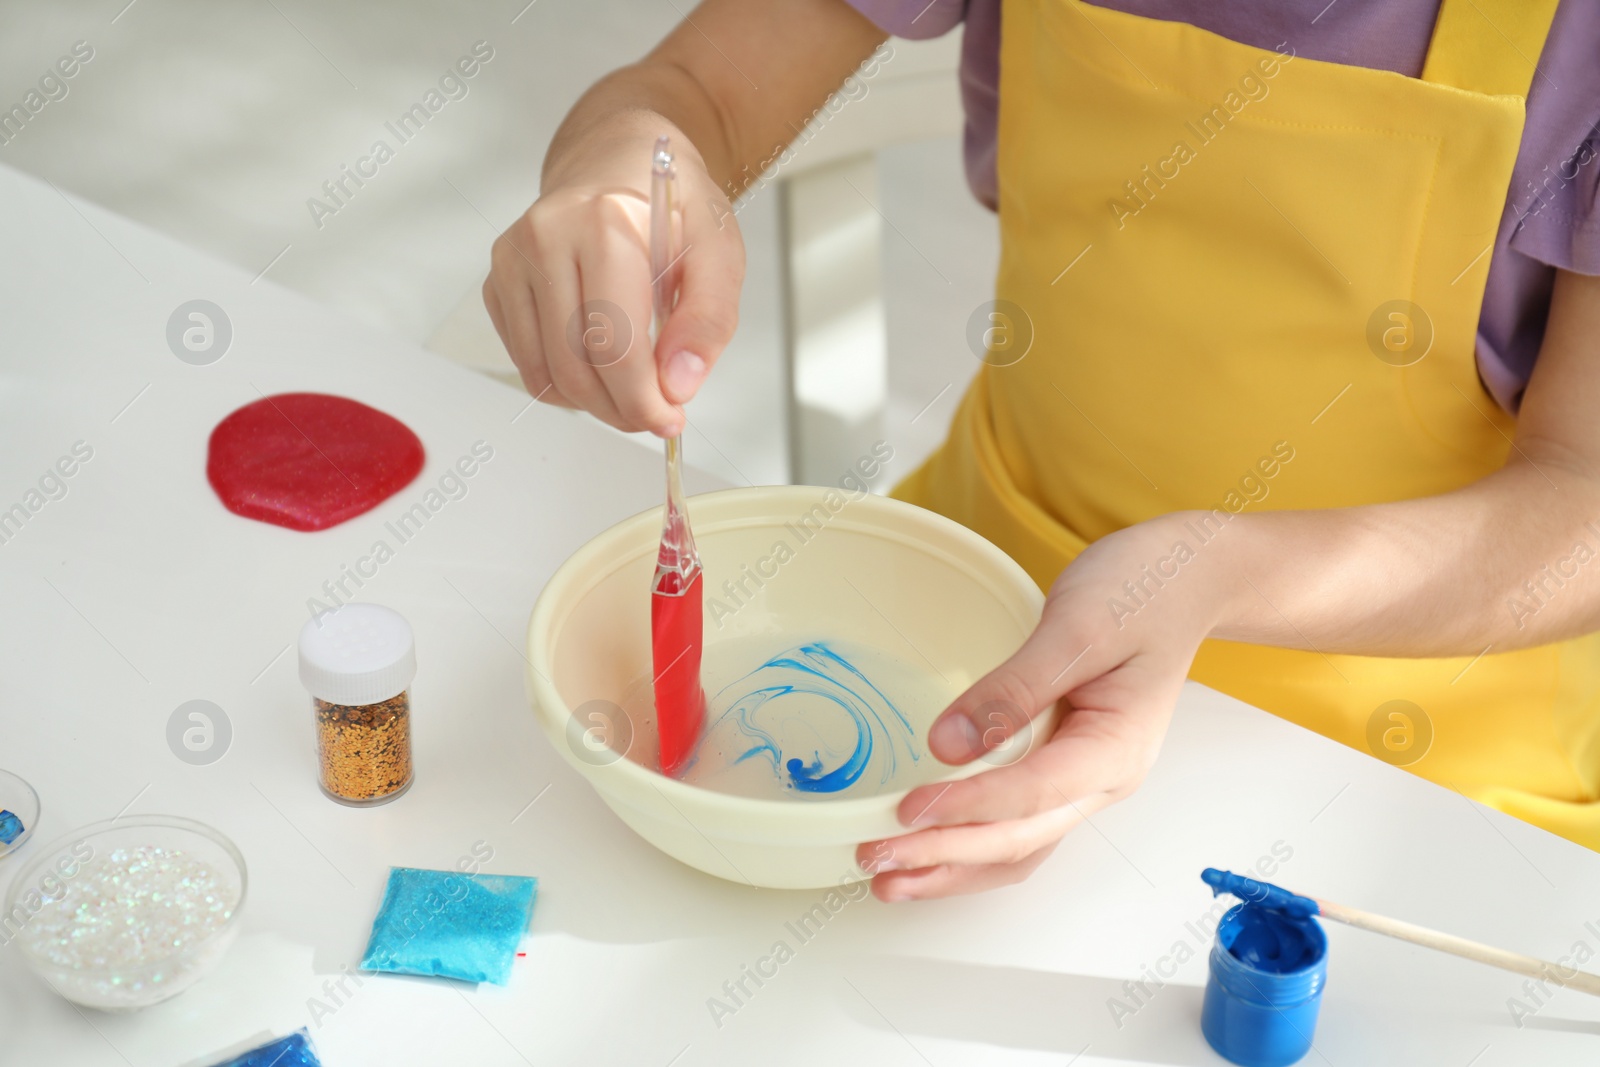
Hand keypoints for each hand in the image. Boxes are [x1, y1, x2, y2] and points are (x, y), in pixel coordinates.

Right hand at [483, 134, 745, 436]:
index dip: (643, 398)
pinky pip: (527, 364)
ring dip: (593, 404)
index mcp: (603, 223)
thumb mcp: (718, 252)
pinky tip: (599, 366)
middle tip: (656, 414)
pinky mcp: (498, 284)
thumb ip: (707, 319)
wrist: (619, 162)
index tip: (670, 419)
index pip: (613, 343)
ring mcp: (512, 262)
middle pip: (575, 367)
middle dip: (620, 409)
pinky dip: (566, 384)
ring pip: (545, 374)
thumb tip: (679, 383)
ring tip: (632, 391)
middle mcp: (545, 238)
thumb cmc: (671, 205)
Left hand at [857, 512, 1229, 899]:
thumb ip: (1013, 689)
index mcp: (1114, 748)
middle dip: (944, 856)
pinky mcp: (1063, 766)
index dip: (965, 807)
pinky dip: (970, 843)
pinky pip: (1016, 822)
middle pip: (1018, 840)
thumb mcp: (1076, 627)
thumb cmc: (1143, 591)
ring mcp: (1084, 779)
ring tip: (887, 880)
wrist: (1186, 580)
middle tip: (875, 859)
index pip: (1030, 794)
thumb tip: (948, 745)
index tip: (906, 812)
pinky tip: (927, 848)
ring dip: (952, 867)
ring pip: (1017, 846)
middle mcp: (1102, 779)